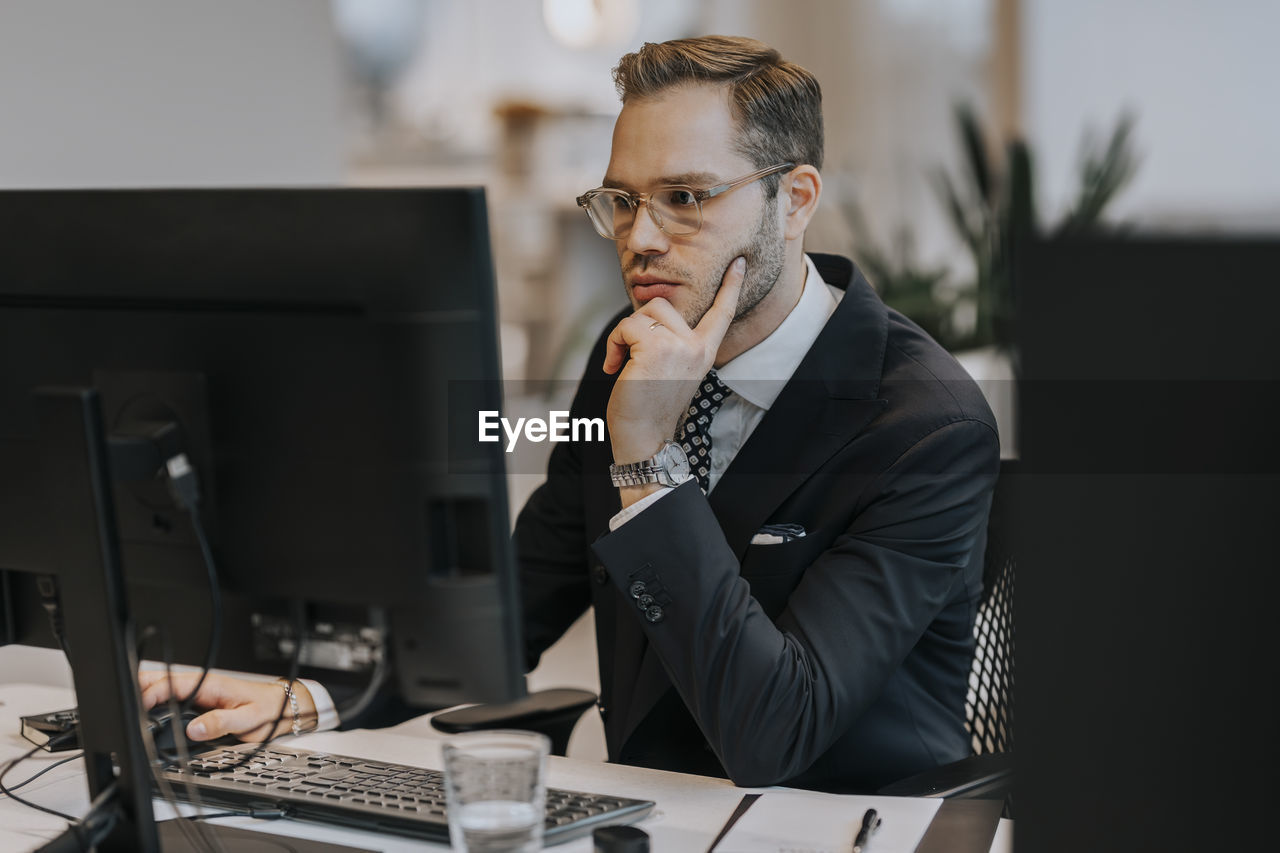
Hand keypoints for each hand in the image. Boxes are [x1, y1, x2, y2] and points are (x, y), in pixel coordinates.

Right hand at [138, 670, 316, 741]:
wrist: (280, 707)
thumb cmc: (266, 709)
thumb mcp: (246, 720)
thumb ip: (219, 724)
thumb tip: (193, 730)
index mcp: (209, 684)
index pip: (172, 684)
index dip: (151, 694)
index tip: (138, 708)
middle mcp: (201, 685)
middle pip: (162, 681)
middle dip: (139, 689)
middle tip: (123, 707)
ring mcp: (197, 693)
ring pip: (163, 689)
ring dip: (144, 696)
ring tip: (128, 712)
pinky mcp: (198, 702)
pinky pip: (171, 700)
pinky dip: (155, 704)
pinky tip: (145, 714)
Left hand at [603, 256, 744, 485]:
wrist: (644, 437)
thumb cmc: (649, 407)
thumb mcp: (670, 370)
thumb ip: (671, 343)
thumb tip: (649, 316)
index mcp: (704, 352)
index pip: (722, 313)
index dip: (730, 286)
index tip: (738, 262)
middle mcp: (696, 347)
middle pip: (662, 306)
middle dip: (637, 326)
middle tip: (628, 355)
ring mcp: (678, 346)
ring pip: (643, 313)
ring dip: (623, 335)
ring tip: (621, 362)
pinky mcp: (656, 347)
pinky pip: (626, 327)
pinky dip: (614, 344)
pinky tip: (614, 367)